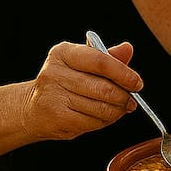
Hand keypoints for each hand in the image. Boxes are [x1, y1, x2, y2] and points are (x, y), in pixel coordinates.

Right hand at [21, 40, 140, 141]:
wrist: (33, 108)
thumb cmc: (64, 83)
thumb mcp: (83, 64)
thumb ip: (107, 58)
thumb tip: (127, 49)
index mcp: (63, 53)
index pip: (101, 61)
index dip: (124, 74)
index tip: (137, 83)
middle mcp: (54, 72)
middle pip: (104, 88)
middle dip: (124, 96)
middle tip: (131, 100)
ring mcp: (53, 96)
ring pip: (101, 107)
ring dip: (117, 111)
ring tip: (119, 109)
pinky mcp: (56, 117)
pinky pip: (92, 122)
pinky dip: (104, 121)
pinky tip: (103, 117)